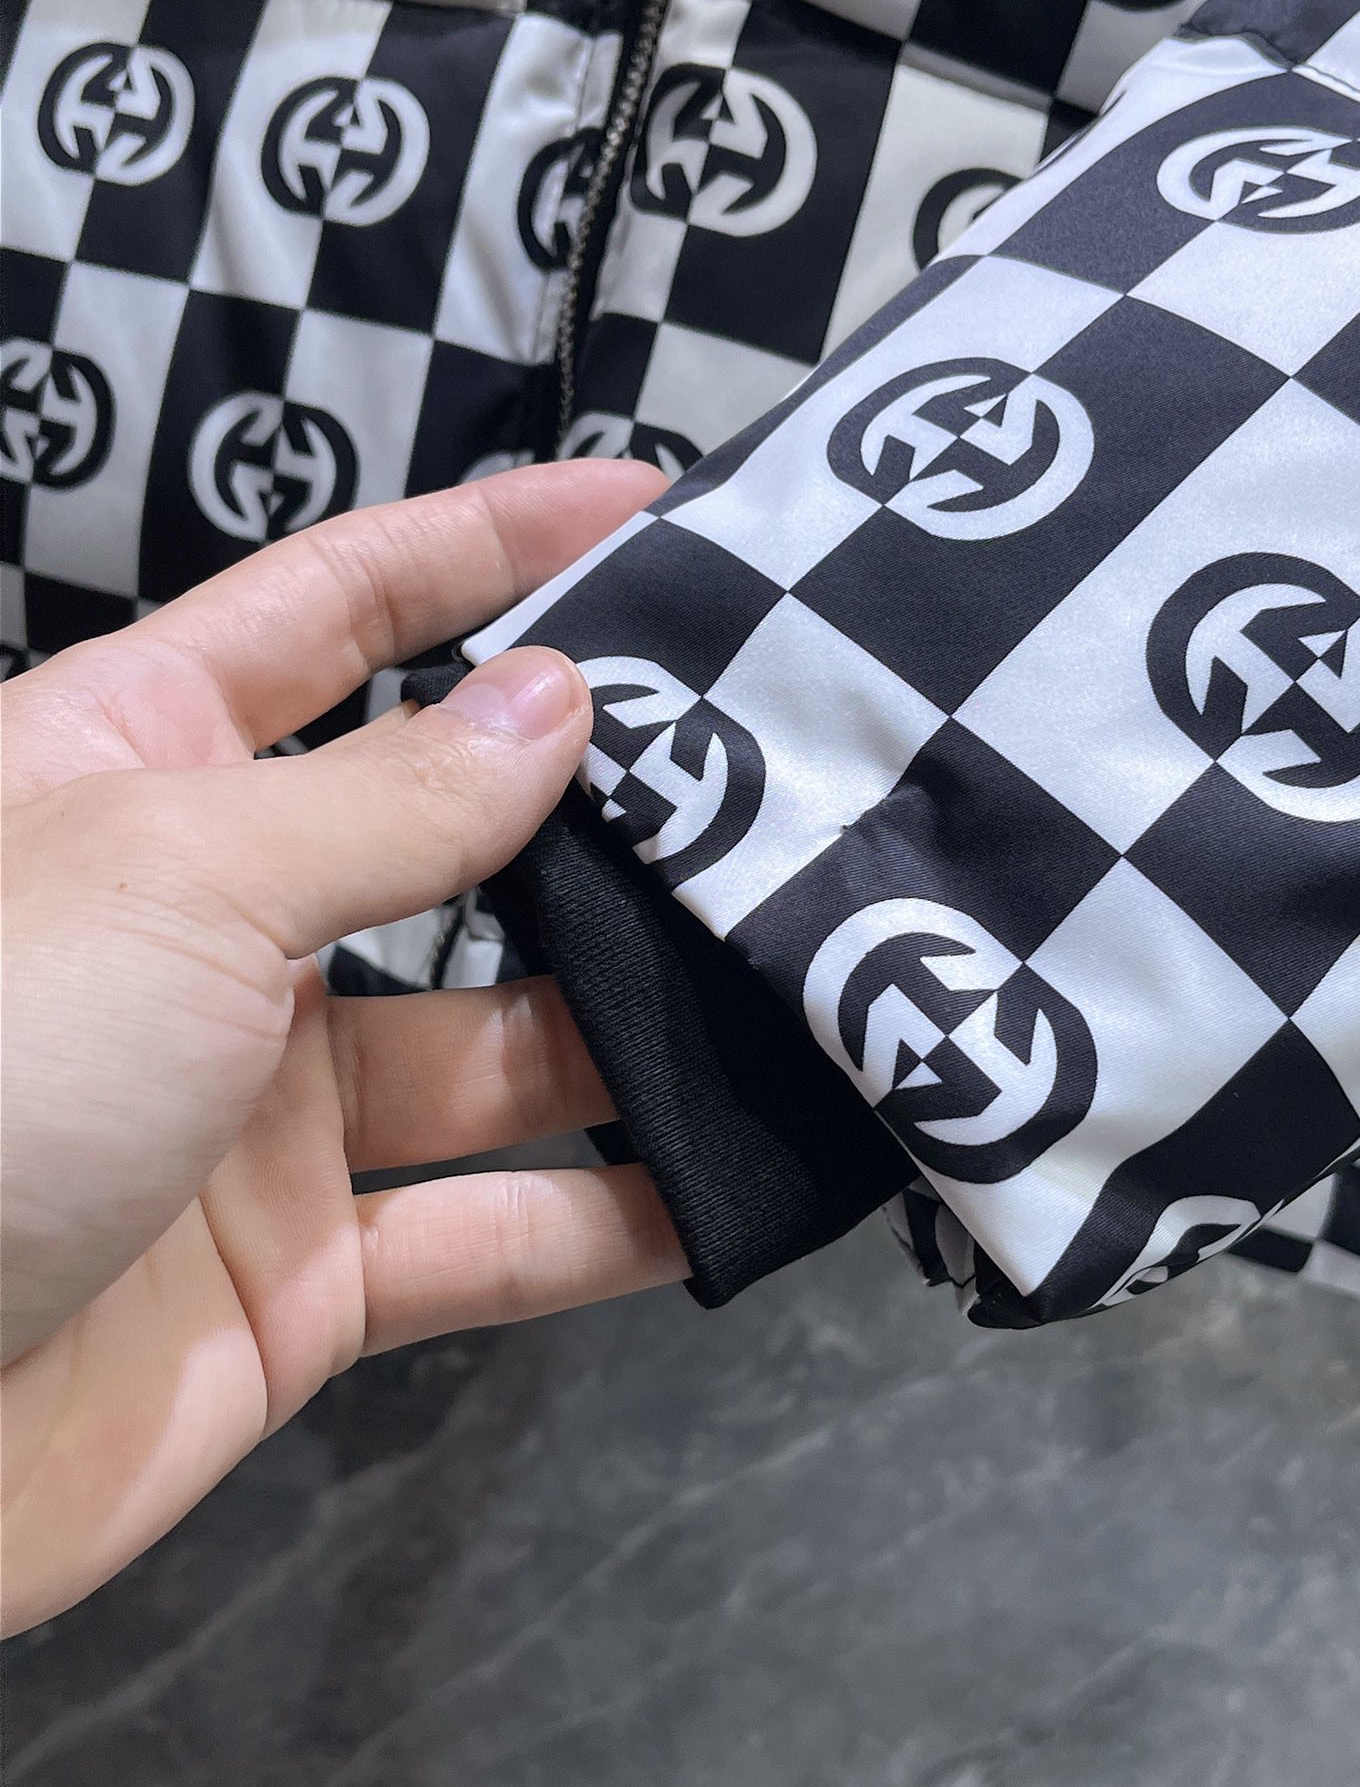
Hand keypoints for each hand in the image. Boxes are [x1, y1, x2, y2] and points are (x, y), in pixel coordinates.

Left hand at [0, 460, 686, 1634]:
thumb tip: (559, 696)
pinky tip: (731, 1188)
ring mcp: (263, 1113)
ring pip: (496, 1044)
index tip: (644, 506)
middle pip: (448, 835)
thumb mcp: (177, 878)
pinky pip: (485, 1234)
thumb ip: (390, 800)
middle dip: (604, 809)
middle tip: (786, 782)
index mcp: (136, 771)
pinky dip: (604, 1223)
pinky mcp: (303, 1280)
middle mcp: (214, 928)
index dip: (482, 545)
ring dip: (634, 1025)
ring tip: (796, 979)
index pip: (331, 609)